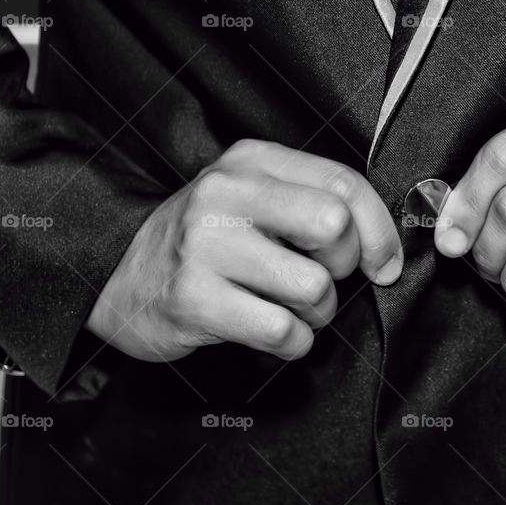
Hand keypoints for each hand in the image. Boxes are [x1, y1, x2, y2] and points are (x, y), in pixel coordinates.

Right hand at [86, 140, 401, 360]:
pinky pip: (282, 331)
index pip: (343, 184)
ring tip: (290, 309)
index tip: (384, 264)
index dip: (380, 230)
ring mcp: (205, 244)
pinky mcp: (193, 298)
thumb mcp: (253, 201)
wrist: (120, 281)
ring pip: (313, 287)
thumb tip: (385, 252)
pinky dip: (293, 343)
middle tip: (322, 279)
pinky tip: (274, 333)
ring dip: (317, 314)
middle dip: (344, 266)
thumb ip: (312, 205)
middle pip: (333, 225)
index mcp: (251, 161)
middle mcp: (226, 193)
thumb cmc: (206, 244)